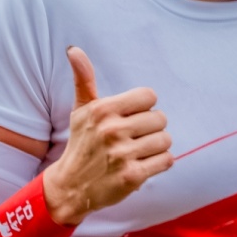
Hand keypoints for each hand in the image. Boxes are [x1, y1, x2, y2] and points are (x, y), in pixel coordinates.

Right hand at [42, 47, 173, 225]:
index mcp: (102, 110)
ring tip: (139, 151)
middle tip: (134, 138)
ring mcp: (122, 154)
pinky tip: (143, 165)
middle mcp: (111, 130)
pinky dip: (159, 163)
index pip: (149, 96)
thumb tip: (74, 49)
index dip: (144, 107)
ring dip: (156, 147)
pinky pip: (166, 160)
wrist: (70, 187)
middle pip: (160, 119)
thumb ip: (83, 79)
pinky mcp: (132, 176)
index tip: (131, 117)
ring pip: (165, 140)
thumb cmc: (81, 144)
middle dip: (151, 129)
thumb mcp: (80, 111)